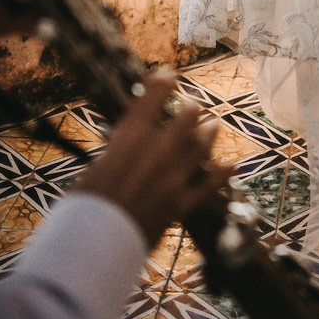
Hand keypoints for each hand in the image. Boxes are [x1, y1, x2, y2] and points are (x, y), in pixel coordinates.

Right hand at [76, 69, 231, 248]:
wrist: (95, 242)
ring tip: (213, 125)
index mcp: (131, 134)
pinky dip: (223, 174)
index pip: (155, 94)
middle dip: (190, 110)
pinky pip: (209, 184)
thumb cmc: (84, 203)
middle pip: (188, 116)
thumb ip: (118, 151)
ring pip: (202, 145)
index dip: (164, 81)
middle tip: (192, 107)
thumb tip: (125, 146)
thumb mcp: (96, 164)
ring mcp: (174, 175)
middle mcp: (158, 148)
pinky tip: (234, 165)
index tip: (168, 75)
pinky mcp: (182, 202)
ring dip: (209, 133)